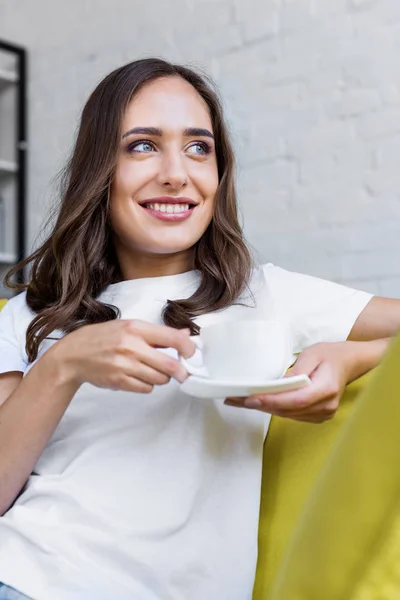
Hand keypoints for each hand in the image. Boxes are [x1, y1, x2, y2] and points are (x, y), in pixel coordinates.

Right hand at [48, 319, 194, 393]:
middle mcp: (131, 346)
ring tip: (151, 370)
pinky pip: (146, 388)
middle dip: (181, 371)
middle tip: (183, 372)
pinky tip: (138, 376)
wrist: (74, 355)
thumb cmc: (103, 338)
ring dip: (162, 377)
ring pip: (160, 379)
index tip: (191, 354)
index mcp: (135, 328)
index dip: (188, 348)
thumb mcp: (129, 327)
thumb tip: (185, 335)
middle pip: (170, 365)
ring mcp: (125, 365)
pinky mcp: (119, 381)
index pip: (172, 338)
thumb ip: (157, 333)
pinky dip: (148, 385)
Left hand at [225, 342, 356, 422]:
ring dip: (263, 408)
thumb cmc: (330, 354)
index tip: (250, 398)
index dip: (271, 401)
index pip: (294, 400)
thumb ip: (296, 372)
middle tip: (235, 399)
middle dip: (260, 405)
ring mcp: (323, 414)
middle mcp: (326, 406)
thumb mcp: (311, 355)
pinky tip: (258, 403)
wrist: (349, 362)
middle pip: (287, 410)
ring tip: (239, 401)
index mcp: (326, 389)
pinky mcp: (317, 416)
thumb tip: (277, 385)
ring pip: (287, 414)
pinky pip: (291, 415)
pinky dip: (274, 409)